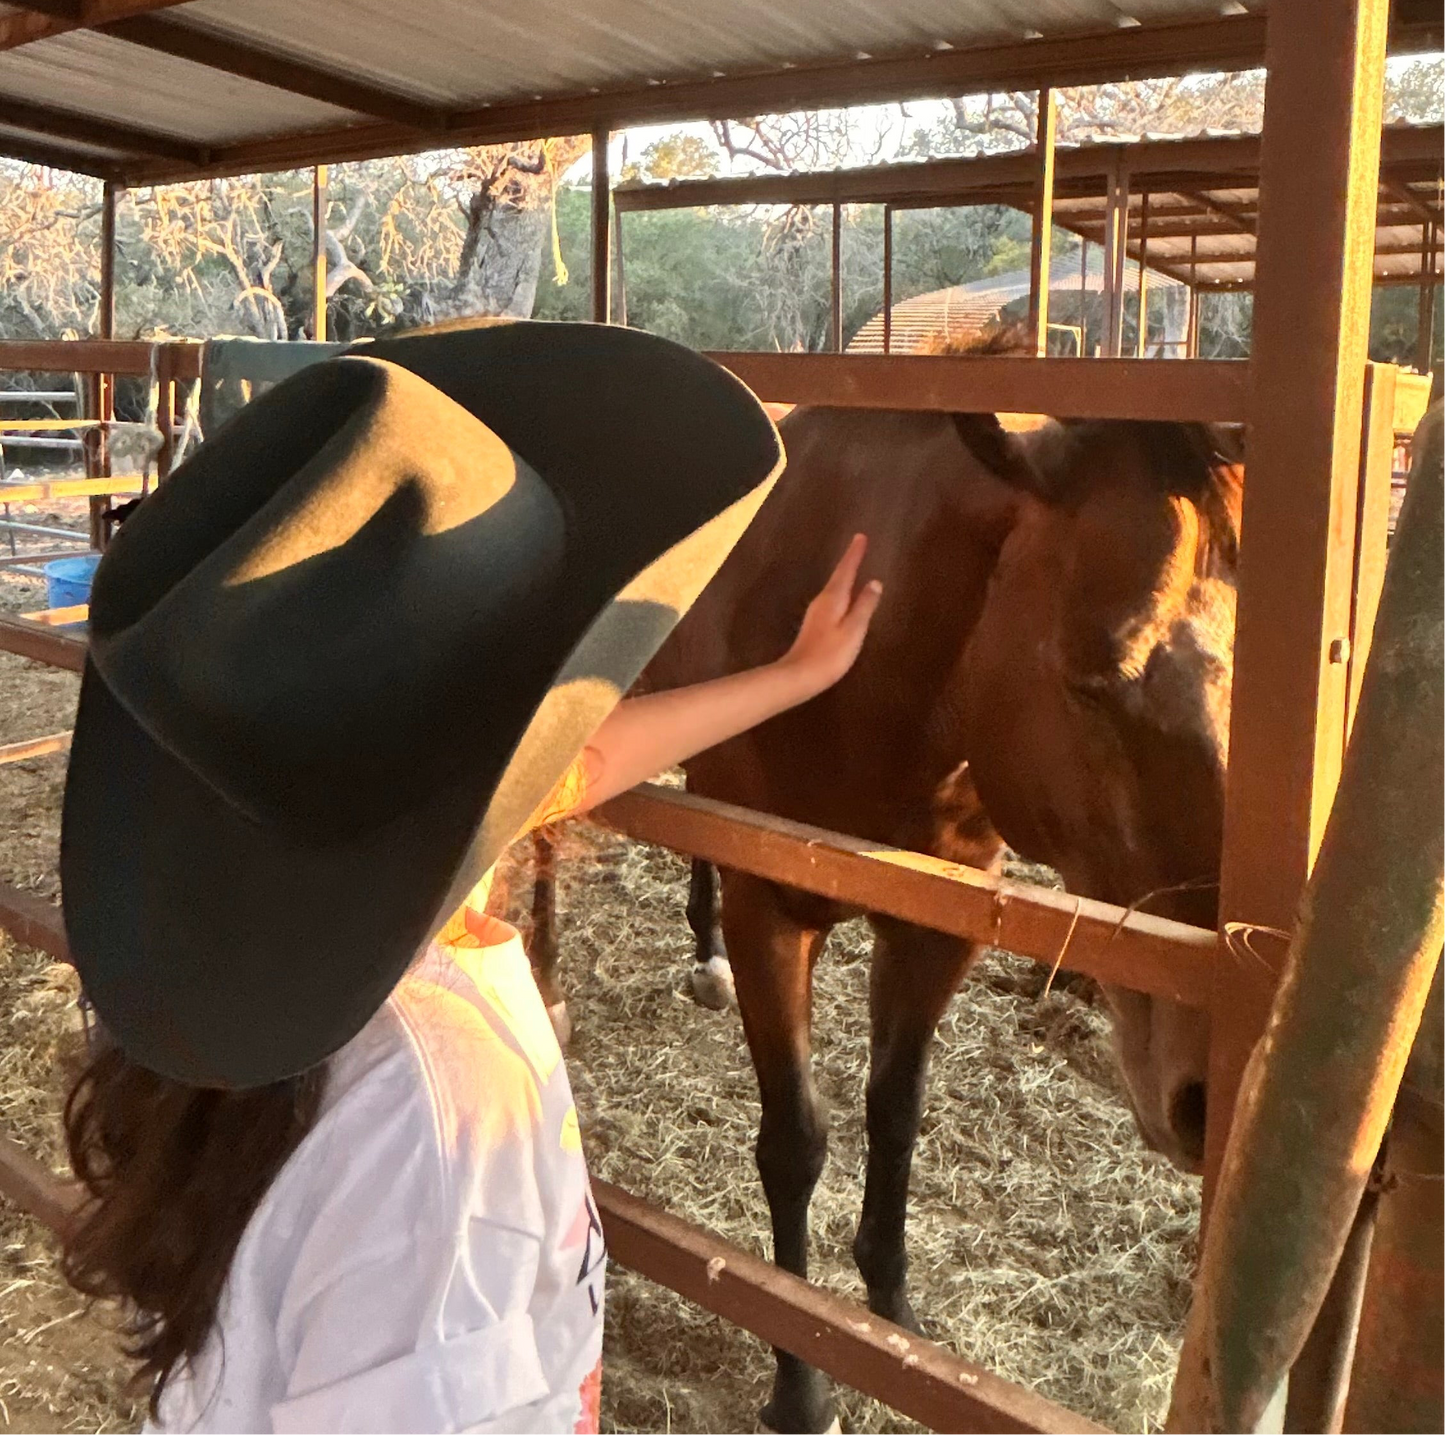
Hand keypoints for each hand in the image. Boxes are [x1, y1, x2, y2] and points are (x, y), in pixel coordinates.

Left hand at [778, 534, 882, 693]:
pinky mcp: (814, 625)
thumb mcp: (854, 629)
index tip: (861, 536)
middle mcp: (822, 600)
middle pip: (838, 576)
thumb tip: (874, 582)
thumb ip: (865, 605)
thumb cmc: (830, 653)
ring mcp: (816, 613)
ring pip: (834, 588)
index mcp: (833, 598)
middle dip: (849, 561)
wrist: (799, 676)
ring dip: (844, 576)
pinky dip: (841, 592)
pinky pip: (832, 600)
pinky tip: (845, 597)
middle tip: (859, 546)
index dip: (854, 554)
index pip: (846, 570)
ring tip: (854, 567)